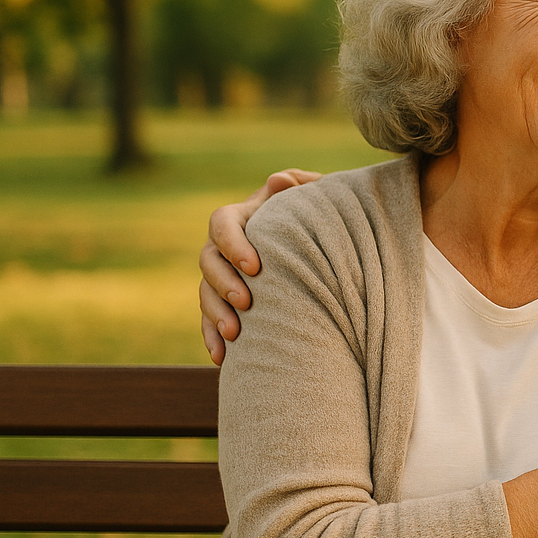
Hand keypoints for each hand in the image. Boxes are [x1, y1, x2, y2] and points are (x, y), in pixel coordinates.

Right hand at [199, 168, 321, 363]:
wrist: (332, 253)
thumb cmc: (325, 220)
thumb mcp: (321, 201)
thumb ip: (305, 187)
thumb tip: (280, 180)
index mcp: (245, 216)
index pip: (222, 222)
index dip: (232, 244)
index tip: (256, 266)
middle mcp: (227, 246)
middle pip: (207, 260)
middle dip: (223, 283)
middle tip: (247, 303)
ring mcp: (223, 276)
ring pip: (204, 293)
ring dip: (214, 314)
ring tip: (234, 334)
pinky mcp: (227, 304)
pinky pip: (209, 321)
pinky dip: (212, 338)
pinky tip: (222, 357)